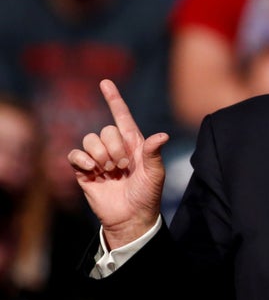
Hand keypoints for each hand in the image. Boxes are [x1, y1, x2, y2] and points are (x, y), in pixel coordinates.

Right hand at [67, 80, 168, 249]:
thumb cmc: (148, 194)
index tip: (105, 82)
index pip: (121, 116)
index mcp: (133, 143)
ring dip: (100, 155)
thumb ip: (154, 153)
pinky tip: (93, 170)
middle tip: (123, 166)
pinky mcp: (84, 171)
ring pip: (90, 140)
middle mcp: (114, 147)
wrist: (131, 217)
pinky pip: (75, 155)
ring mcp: (98, 159)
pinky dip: (83, 160)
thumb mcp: (156, 173)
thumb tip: (162, 135)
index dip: (114, 99)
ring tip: (111, 172)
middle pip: (106, 131)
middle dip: (114, 147)